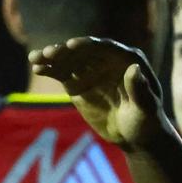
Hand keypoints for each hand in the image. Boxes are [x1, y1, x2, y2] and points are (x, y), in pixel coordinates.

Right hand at [27, 37, 165, 149]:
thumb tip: (134, 68)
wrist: (133, 136)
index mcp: (127, 60)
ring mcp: (90, 71)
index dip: (89, 45)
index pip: (106, 48)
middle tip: (49, 53)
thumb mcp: (146, 108)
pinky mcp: (76, 83)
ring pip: (69, 59)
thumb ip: (140, 90)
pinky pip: (60, 72)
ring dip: (51, 57)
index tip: (72, 45)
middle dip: (66, 50)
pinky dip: (48, 69)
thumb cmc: (146, 122)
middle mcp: (107, 60)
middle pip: (84, 51)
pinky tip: (36, 67)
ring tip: (35, 59)